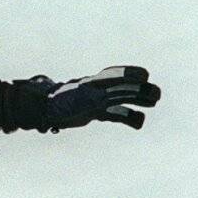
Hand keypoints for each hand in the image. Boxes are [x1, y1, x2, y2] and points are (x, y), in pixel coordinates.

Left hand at [19, 66, 160, 132]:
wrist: (41, 107)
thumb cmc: (50, 102)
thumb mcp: (60, 99)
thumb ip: (68, 96)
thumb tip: (74, 97)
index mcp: (89, 84)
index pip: (111, 76)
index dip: (128, 74)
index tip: (143, 75)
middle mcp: (96, 90)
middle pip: (122, 88)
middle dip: (139, 90)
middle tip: (155, 95)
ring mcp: (97, 100)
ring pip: (122, 98)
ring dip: (138, 99)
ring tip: (154, 101)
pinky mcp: (96, 111)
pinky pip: (116, 114)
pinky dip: (128, 117)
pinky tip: (139, 123)